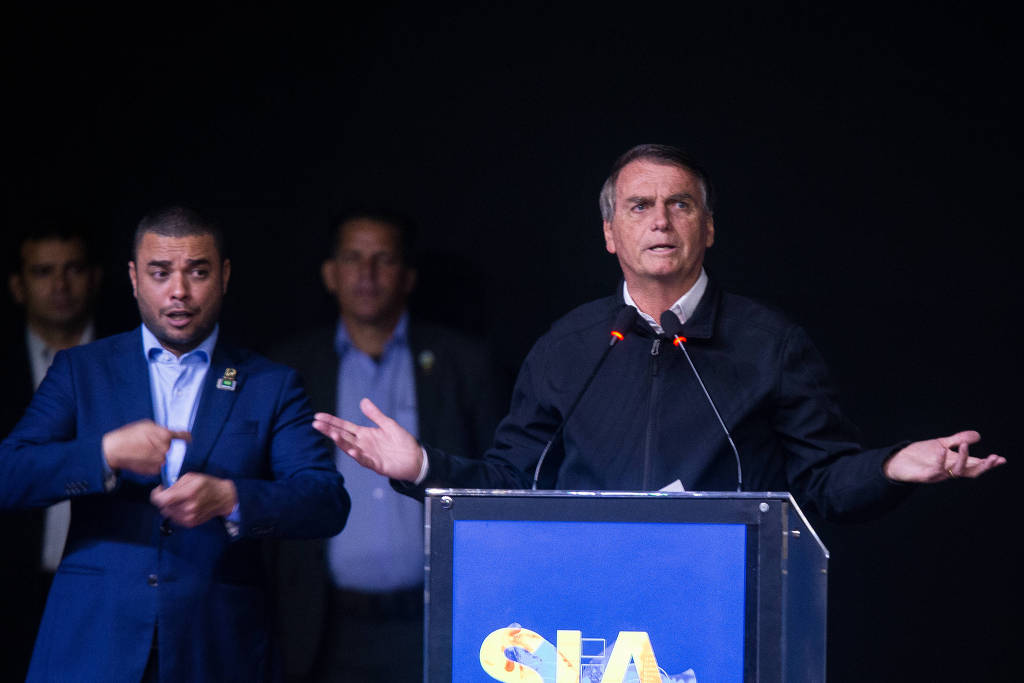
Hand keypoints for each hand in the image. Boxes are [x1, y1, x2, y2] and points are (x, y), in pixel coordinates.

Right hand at [102, 420, 189, 475]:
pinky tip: (142, 458)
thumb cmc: (129, 435)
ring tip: (143, 451)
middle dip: (163, 444)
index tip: (188, 438)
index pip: (182, 436)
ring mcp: (160, 461)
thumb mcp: (147, 425)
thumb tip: (171, 434)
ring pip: (164, 457)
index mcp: (165, 436)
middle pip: (170, 447)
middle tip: (149, 442)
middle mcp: (165, 450)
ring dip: (158, 454)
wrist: (114, 450)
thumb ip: (161, 430)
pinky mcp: (155, 470)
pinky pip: (158, 465)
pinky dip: (153, 462)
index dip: (185, 436)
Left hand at [150, 472, 237, 527]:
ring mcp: (189, 517)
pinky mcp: (190, 523)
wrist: (223, 498)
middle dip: (164, 499)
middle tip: (173, 493)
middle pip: (163, 506)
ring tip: (180, 499)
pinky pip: (174, 518)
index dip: (156, 495)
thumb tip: (162, 490)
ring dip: (169, 506)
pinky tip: (183, 506)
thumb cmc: (208, 485)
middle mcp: (188, 508)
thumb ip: (175, 484)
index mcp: (189, 494)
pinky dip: (175, 512)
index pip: (161, 500)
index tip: (160, 490)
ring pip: (167, 513)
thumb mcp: (192, 477)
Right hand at [312, 398, 423, 481]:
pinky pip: (364, 460)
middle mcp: (363, 444)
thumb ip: (374, 414)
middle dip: (329, 430)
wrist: (416, 459)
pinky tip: (351, 450)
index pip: (344, 426)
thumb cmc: (402, 442)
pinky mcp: (376, 464)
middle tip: (315, 424)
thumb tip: (363, 400)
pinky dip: (357, 455)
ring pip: (350, 448)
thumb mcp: (388, 424)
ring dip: (340, 442)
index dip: (331, 422)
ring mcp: (368, 455)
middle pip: (342, 436)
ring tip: (331, 434)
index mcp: (364, 434)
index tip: (318, 416)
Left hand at [883, 430, 1004, 482]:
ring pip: (956, 472)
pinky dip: (940, 460)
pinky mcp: (925, 476)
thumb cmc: (920, 454)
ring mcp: (938, 474)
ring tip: (964, 445)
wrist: (897, 459)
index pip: (975, 465)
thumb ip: (958, 440)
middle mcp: (949, 471)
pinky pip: (935, 470)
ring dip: (962, 459)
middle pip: (970, 472)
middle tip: (993, 458)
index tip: (1002, 459)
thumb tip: (978, 435)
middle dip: (983, 466)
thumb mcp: (941, 444)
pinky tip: (942, 450)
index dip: (988, 463)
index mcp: (954, 463)